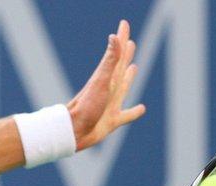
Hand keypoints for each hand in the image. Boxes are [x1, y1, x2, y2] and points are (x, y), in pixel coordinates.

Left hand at [68, 19, 146, 150]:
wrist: (73, 131)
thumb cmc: (86, 106)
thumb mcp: (101, 81)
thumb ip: (110, 60)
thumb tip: (115, 37)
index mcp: (108, 78)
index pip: (117, 53)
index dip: (122, 38)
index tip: (124, 24)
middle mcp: (110, 89)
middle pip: (120, 67)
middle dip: (125, 55)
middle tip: (130, 43)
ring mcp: (111, 104)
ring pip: (123, 87)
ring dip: (129, 77)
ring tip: (134, 68)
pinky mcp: (112, 120)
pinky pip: (127, 115)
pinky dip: (134, 112)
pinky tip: (142, 108)